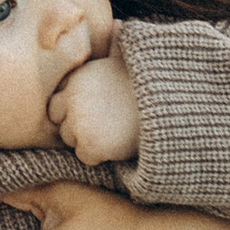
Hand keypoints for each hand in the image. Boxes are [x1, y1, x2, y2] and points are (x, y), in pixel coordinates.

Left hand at [51, 48, 140, 167]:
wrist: (172, 104)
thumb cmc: (149, 89)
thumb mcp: (114, 73)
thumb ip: (93, 82)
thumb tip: (78, 87)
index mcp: (78, 76)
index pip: (57, 101)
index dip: (73, 110)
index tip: (96, 113)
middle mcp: (73, 96)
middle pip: (59, 121)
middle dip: (77, 126)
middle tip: (106, 126)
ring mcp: (79, 121)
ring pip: (70, 139)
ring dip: (88, 140)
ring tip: (116, 132)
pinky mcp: (90, 143)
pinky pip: (84, 156)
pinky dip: (100, 156)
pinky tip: (119, 144)